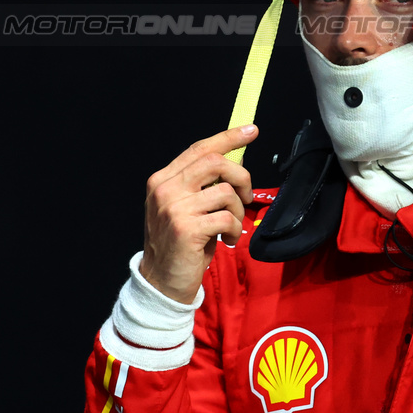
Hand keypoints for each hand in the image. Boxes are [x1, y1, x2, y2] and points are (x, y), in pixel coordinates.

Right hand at [140, 125, 257, 302]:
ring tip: (232, 226)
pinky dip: (234, 230)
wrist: (161, 282)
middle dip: (241, 176)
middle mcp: (165, 189)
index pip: (199, 149)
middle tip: (246, 196)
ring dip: (238, 211)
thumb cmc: (180, 244)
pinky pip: (227, 218)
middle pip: (215, 162)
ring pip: (225, 192)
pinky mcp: (186, 228)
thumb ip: (202, 185)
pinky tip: (227, 239)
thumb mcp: (185, 207)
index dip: (228, 138)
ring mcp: (174, 208)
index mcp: (163, 180)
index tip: (250, 130)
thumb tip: (235, 162)